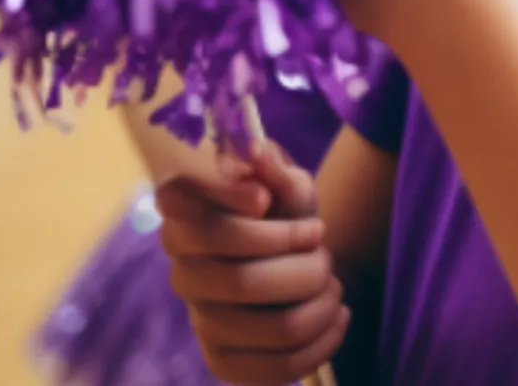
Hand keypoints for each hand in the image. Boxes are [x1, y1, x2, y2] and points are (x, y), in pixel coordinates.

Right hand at [156, 141, 348, 384]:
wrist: (289, 258)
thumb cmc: (282, 213)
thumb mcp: (286, 184)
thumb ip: (275, 171)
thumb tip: (259, 153)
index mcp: (182, 218)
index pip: (189, 212)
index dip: (227, 204)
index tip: (264, 198)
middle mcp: (181, 271)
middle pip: (242, 282)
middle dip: (304, 266)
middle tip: (324, 249)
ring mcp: (199, 320)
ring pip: (270, 328)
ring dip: (320, 304)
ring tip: (333, 285)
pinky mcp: (222, 360)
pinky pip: (276, 369)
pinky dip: (321, 344)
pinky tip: (337, 318)